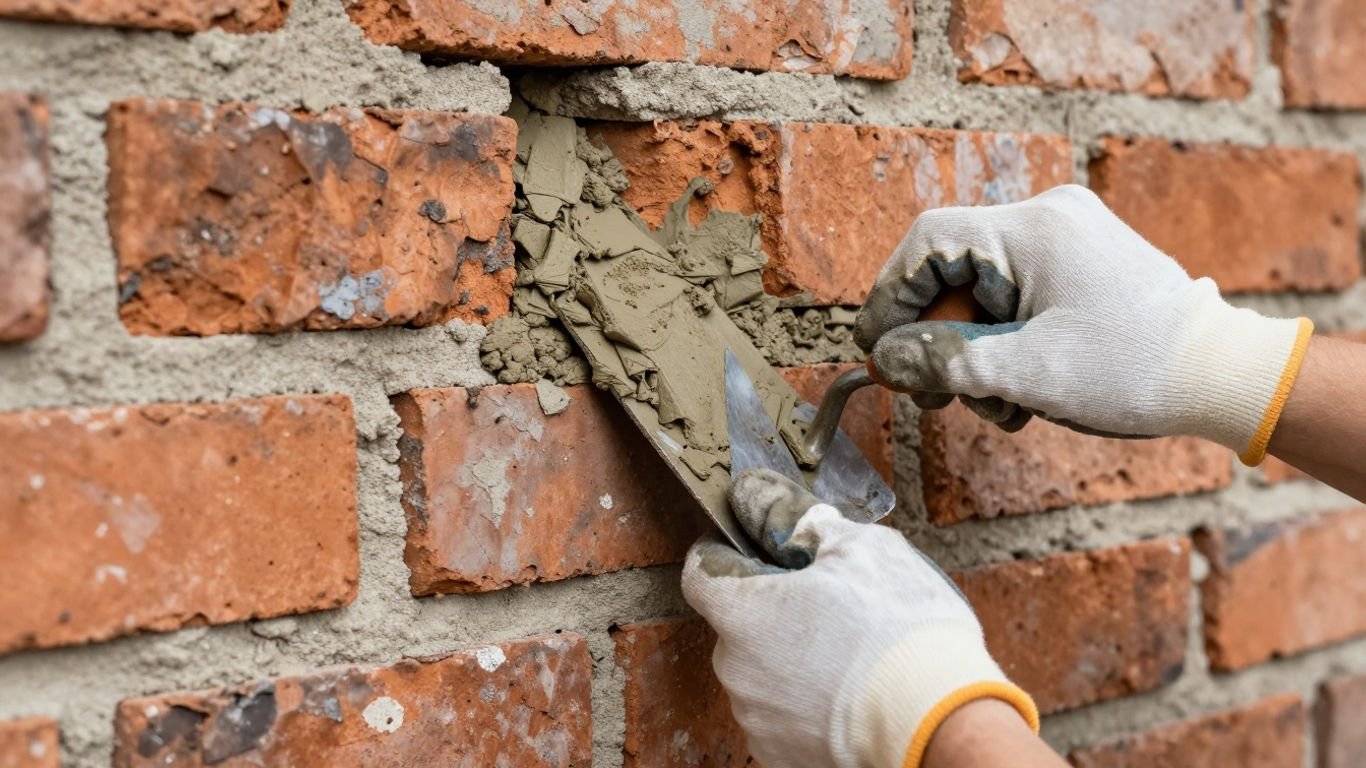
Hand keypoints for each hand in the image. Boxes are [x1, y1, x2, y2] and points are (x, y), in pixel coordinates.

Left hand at [682, 469, 1038, 767]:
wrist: (937, 721)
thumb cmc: (900, 629)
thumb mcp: (861, 547)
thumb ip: (801, 522)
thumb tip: (767, 503)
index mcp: (743, 612)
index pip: (701, 573)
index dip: (726, 554)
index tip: (756, 550)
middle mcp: (735, 670)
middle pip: (738, 624)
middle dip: (773, 609)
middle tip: (828, 602)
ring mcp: (757, 718)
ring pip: (762, 671)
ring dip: (791, 657)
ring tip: (851, 652)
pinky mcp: (782, 755)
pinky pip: (783, 713)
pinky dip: (807, 700)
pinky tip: (851, 690)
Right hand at [854, 185, 1312, 465]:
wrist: (1222, 375)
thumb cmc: (1136, 369)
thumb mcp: (1026, 373)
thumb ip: (944, 360)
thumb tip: (883, 359)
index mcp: (1033, 230)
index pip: (927, 242)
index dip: (889, 296)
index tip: (876, 349)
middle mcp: (1048, 218)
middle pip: (952, 269)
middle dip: (935, 336)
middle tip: (931, 394)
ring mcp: (1066, 237)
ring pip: (980, 289)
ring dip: (972, 350)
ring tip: (998, 404)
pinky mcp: (1078, 262)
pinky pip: (1013, 295)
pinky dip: (1003, 340)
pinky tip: (1022, 387)